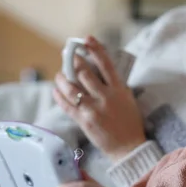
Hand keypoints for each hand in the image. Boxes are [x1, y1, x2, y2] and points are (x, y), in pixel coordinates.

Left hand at [54, 36, 146, 160]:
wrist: (129, 147)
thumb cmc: (129, 122)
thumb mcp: (127, 98)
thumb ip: (114, 85)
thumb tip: (99, 70)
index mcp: (119, 89)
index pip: (106, 64)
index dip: (96, 49)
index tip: (87, 39)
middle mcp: (106, 97)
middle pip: (85, 73)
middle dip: (74, 62)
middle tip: (68, 55)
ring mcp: (94, 109)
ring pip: (72, 88)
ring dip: (63, 78)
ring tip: (60, 74)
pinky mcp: (84, 121)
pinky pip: (67, 105)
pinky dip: (59, 96)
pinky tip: (56, 90)